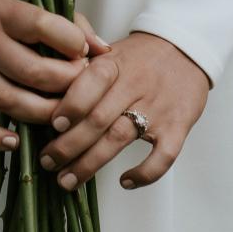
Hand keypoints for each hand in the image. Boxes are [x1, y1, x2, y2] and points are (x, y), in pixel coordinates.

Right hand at [0, 0, 113, 156]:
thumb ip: (63, 19)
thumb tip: (101, 49)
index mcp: (1, 10)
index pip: (41, 26)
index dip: (71, 41)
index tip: (86, 49)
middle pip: (31, 71)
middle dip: (67, 82)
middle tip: (85, 84)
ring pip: (9, 101)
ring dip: (43, 113)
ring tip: (66, 112)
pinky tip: (16, 142)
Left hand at [38, 30, 209, 191]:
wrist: (187, 48)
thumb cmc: (139, 56)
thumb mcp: (111, 52)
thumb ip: (83, 70)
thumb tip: (46, 95)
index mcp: (115, 63)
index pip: (91, 82)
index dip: (71, 105)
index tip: (52, 125)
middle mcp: (136, 84)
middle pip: (98, 118)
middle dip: (69, 145)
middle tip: (48, 163)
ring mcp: (158, 107)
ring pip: (120, 138)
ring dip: (91, 163)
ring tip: (68, 181)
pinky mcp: (179, 126)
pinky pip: (163, 156)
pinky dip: (144, 173)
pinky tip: (125, 183)